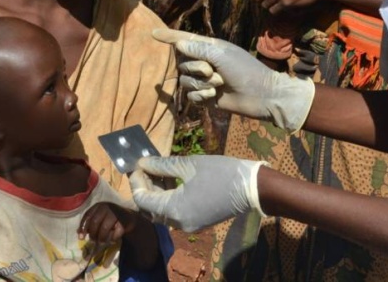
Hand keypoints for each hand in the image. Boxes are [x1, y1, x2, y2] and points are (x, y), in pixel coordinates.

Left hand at [79, 202, 135, 245]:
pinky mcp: (123, 221)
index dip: (83, 227)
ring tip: (101, 242)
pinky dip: (113, 238)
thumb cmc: (109, 218)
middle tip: (93, 241)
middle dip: (93, 234)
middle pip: (95, 222)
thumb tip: (78, 232)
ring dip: (102, 238)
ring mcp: (115, 213)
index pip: (87, 216)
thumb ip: (89, 224)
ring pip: (104, 228)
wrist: (127, 216)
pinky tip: (112, 241)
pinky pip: (116, 232)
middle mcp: (106, 207)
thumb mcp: (98, 218)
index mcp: (98, 206)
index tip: (81, 238)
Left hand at [130, 155, 265, 231]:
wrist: (252, 188)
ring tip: (156, 169)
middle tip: (144, 166)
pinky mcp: (196, 222)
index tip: (136, 164)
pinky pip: (174, 213)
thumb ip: (162, 165)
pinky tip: (170, 179)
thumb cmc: (221, 173)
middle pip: (149, 208)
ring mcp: (188, 225)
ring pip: (161, 212)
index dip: (136, 181)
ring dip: (155, 192)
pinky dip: (167, 198)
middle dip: (144, 187)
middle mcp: (178, 223)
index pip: (142, 199)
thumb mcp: (188, 165)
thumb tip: (142, 163)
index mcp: (175, 209)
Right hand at [153, 28, 314, 131]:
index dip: (169, 36)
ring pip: (185, 81)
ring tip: (218, 85)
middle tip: (215, 72)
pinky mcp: (206, 97)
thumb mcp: (222, 55)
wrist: (261, 96)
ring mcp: (205, 80)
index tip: (153, 32)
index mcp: (210, 47)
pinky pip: (190, 95)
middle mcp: (205, 62)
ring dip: (200, 84)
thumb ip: (198, 49)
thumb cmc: (246, 71)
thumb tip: (178, 44)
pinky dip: (200, 96)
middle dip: (196, 68)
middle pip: (183, 63)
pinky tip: (213, 97)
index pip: (185, 40)